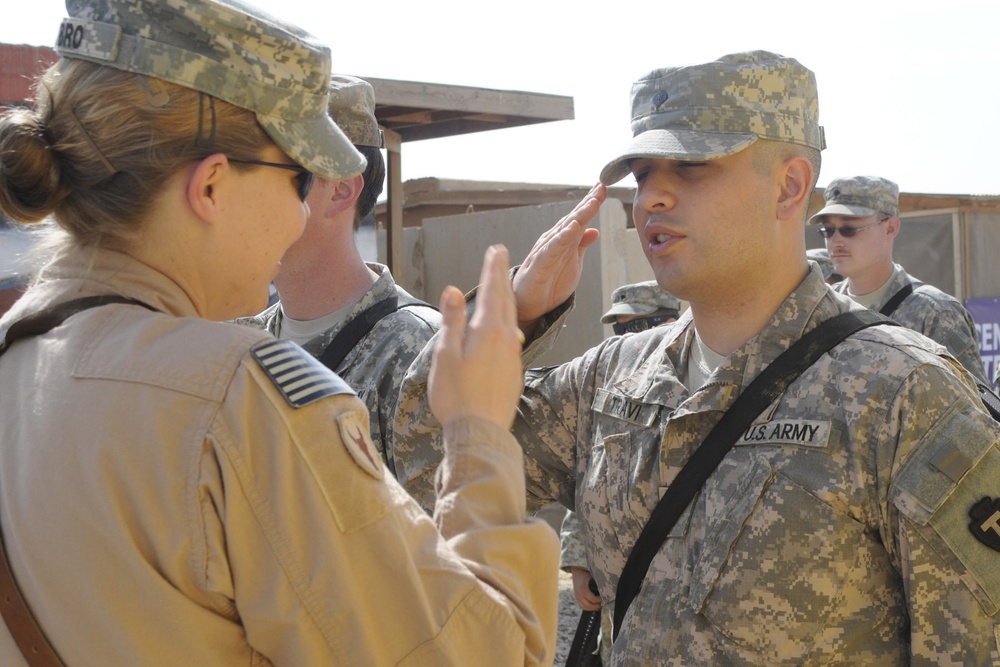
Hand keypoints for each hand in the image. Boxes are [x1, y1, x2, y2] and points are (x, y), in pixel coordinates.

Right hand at [429, 245, 523, 428]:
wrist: (481, 433)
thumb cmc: (456, 396)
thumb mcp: (446, 355)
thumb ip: (452, 321)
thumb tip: (453, 291)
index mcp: (489, 331)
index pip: (493, 290)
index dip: (494, 268)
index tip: (496, 250)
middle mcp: (507, 339)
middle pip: (506, 301)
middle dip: (503, 277)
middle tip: (502, 257)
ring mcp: (514, 356)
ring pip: (512, 319)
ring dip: (507, 299)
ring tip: (504, 286)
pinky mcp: (514, 372)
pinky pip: (513, 338)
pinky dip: (508, 323)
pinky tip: (506, 328)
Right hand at [512, 183, 604, 336]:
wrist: (529, 304)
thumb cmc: (549, 282)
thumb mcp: (572, 263)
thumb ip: (581, 246)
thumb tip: (595, 230)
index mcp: (563, 240)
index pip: (579, 218)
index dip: (591, 203)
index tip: (603, 187)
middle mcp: (554, 240)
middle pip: (573, 218)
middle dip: (587, 203)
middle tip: (601, 187)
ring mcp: (547, 250)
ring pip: (565, 229)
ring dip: (579, 215)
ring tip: (592, 202)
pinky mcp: (540, 263)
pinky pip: (553, 248)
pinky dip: (563, 237)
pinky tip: (573, 228)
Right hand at [570, 566, 601, 610]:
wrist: (577, 572)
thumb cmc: (585, 574)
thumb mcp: (592, 577)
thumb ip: (597, 584)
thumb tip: (605, 590)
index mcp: (583, 589)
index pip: (593, 599)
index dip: (599, 600)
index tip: (604, 598)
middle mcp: (579, 594)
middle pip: (589, 605)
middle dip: (597, 605)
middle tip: (602, 603)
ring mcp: (577, 597)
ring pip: (585, 607)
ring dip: (593, 608)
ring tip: (599, 605)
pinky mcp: (577, 598)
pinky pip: (582, 606)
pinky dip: (588, 608)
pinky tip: (593, 606)